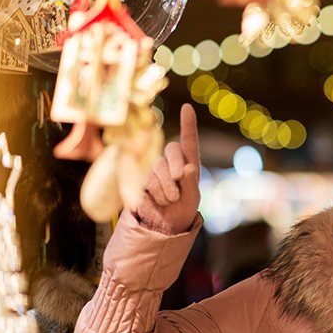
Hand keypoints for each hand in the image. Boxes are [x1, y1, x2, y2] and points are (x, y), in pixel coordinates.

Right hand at [135, 104, 200, 234]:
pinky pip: (146, 179)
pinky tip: (158, 201)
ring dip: (166, 187)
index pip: (189, 141)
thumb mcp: (192, 198)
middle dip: (176, 167)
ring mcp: (154, 168)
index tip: (187, 107)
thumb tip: (188, 168)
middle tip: (179, 185)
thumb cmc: (183, 209)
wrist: (164, 225)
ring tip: (170, 200)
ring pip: (158, 167)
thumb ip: (191, 183)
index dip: (188, 124)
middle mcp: (171, 162)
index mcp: (189, 163)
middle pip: (171, 150)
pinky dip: (155, 192)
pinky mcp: (140, 178)